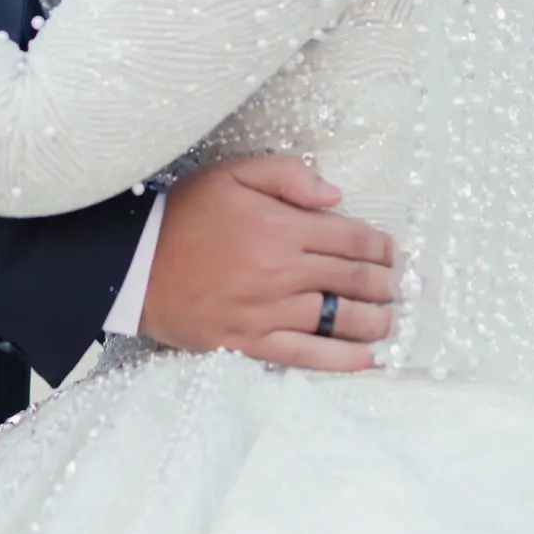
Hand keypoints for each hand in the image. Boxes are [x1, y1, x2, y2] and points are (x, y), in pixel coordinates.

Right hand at [140, 156, 395, 371]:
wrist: (133, 264)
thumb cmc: (184, 213)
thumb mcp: (232, 173)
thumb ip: (288, 174)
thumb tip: (336, 195)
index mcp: (281, 226)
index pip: (351, 237)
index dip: (381, 246)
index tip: (393, 252)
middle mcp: (281, 271)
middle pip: (354, 279)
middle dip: (386, 283)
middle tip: (400, 286)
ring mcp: (268, 311)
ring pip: (339, 319)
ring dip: (375, 320)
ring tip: (390, 319)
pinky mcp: (251, 342)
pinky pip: (309, 355)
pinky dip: (344, 360)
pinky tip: (369, 359)